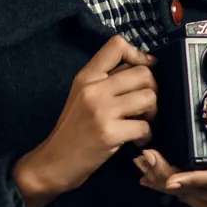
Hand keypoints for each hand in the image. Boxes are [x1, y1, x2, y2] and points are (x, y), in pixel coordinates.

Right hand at [13, 36, 156, 206]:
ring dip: (152, 113)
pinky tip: (136, 141)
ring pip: (149, 97)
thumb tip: (143, 67)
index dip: (139, 55)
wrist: (53, 161)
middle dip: (152, 90)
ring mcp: (101, 110)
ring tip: (142, 122)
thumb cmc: (72, 129)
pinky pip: (144, 126)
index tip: (144, 71)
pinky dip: (146, 135)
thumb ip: (106, 80)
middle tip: (144, 106)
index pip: (117, 45)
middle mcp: (93, 88)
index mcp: (86, 76)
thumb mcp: (82, 96)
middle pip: (143, 73)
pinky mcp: (109, 133)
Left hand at [134, 135, 206, 206]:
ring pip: (184, 195)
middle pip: (192, 189)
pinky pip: (183, 200)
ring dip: (160, 179)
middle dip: (165, 174)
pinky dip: (164, 187)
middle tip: (145, 158)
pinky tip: (148, 176)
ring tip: (141, 162)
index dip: (192, 178)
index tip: (170, 177)